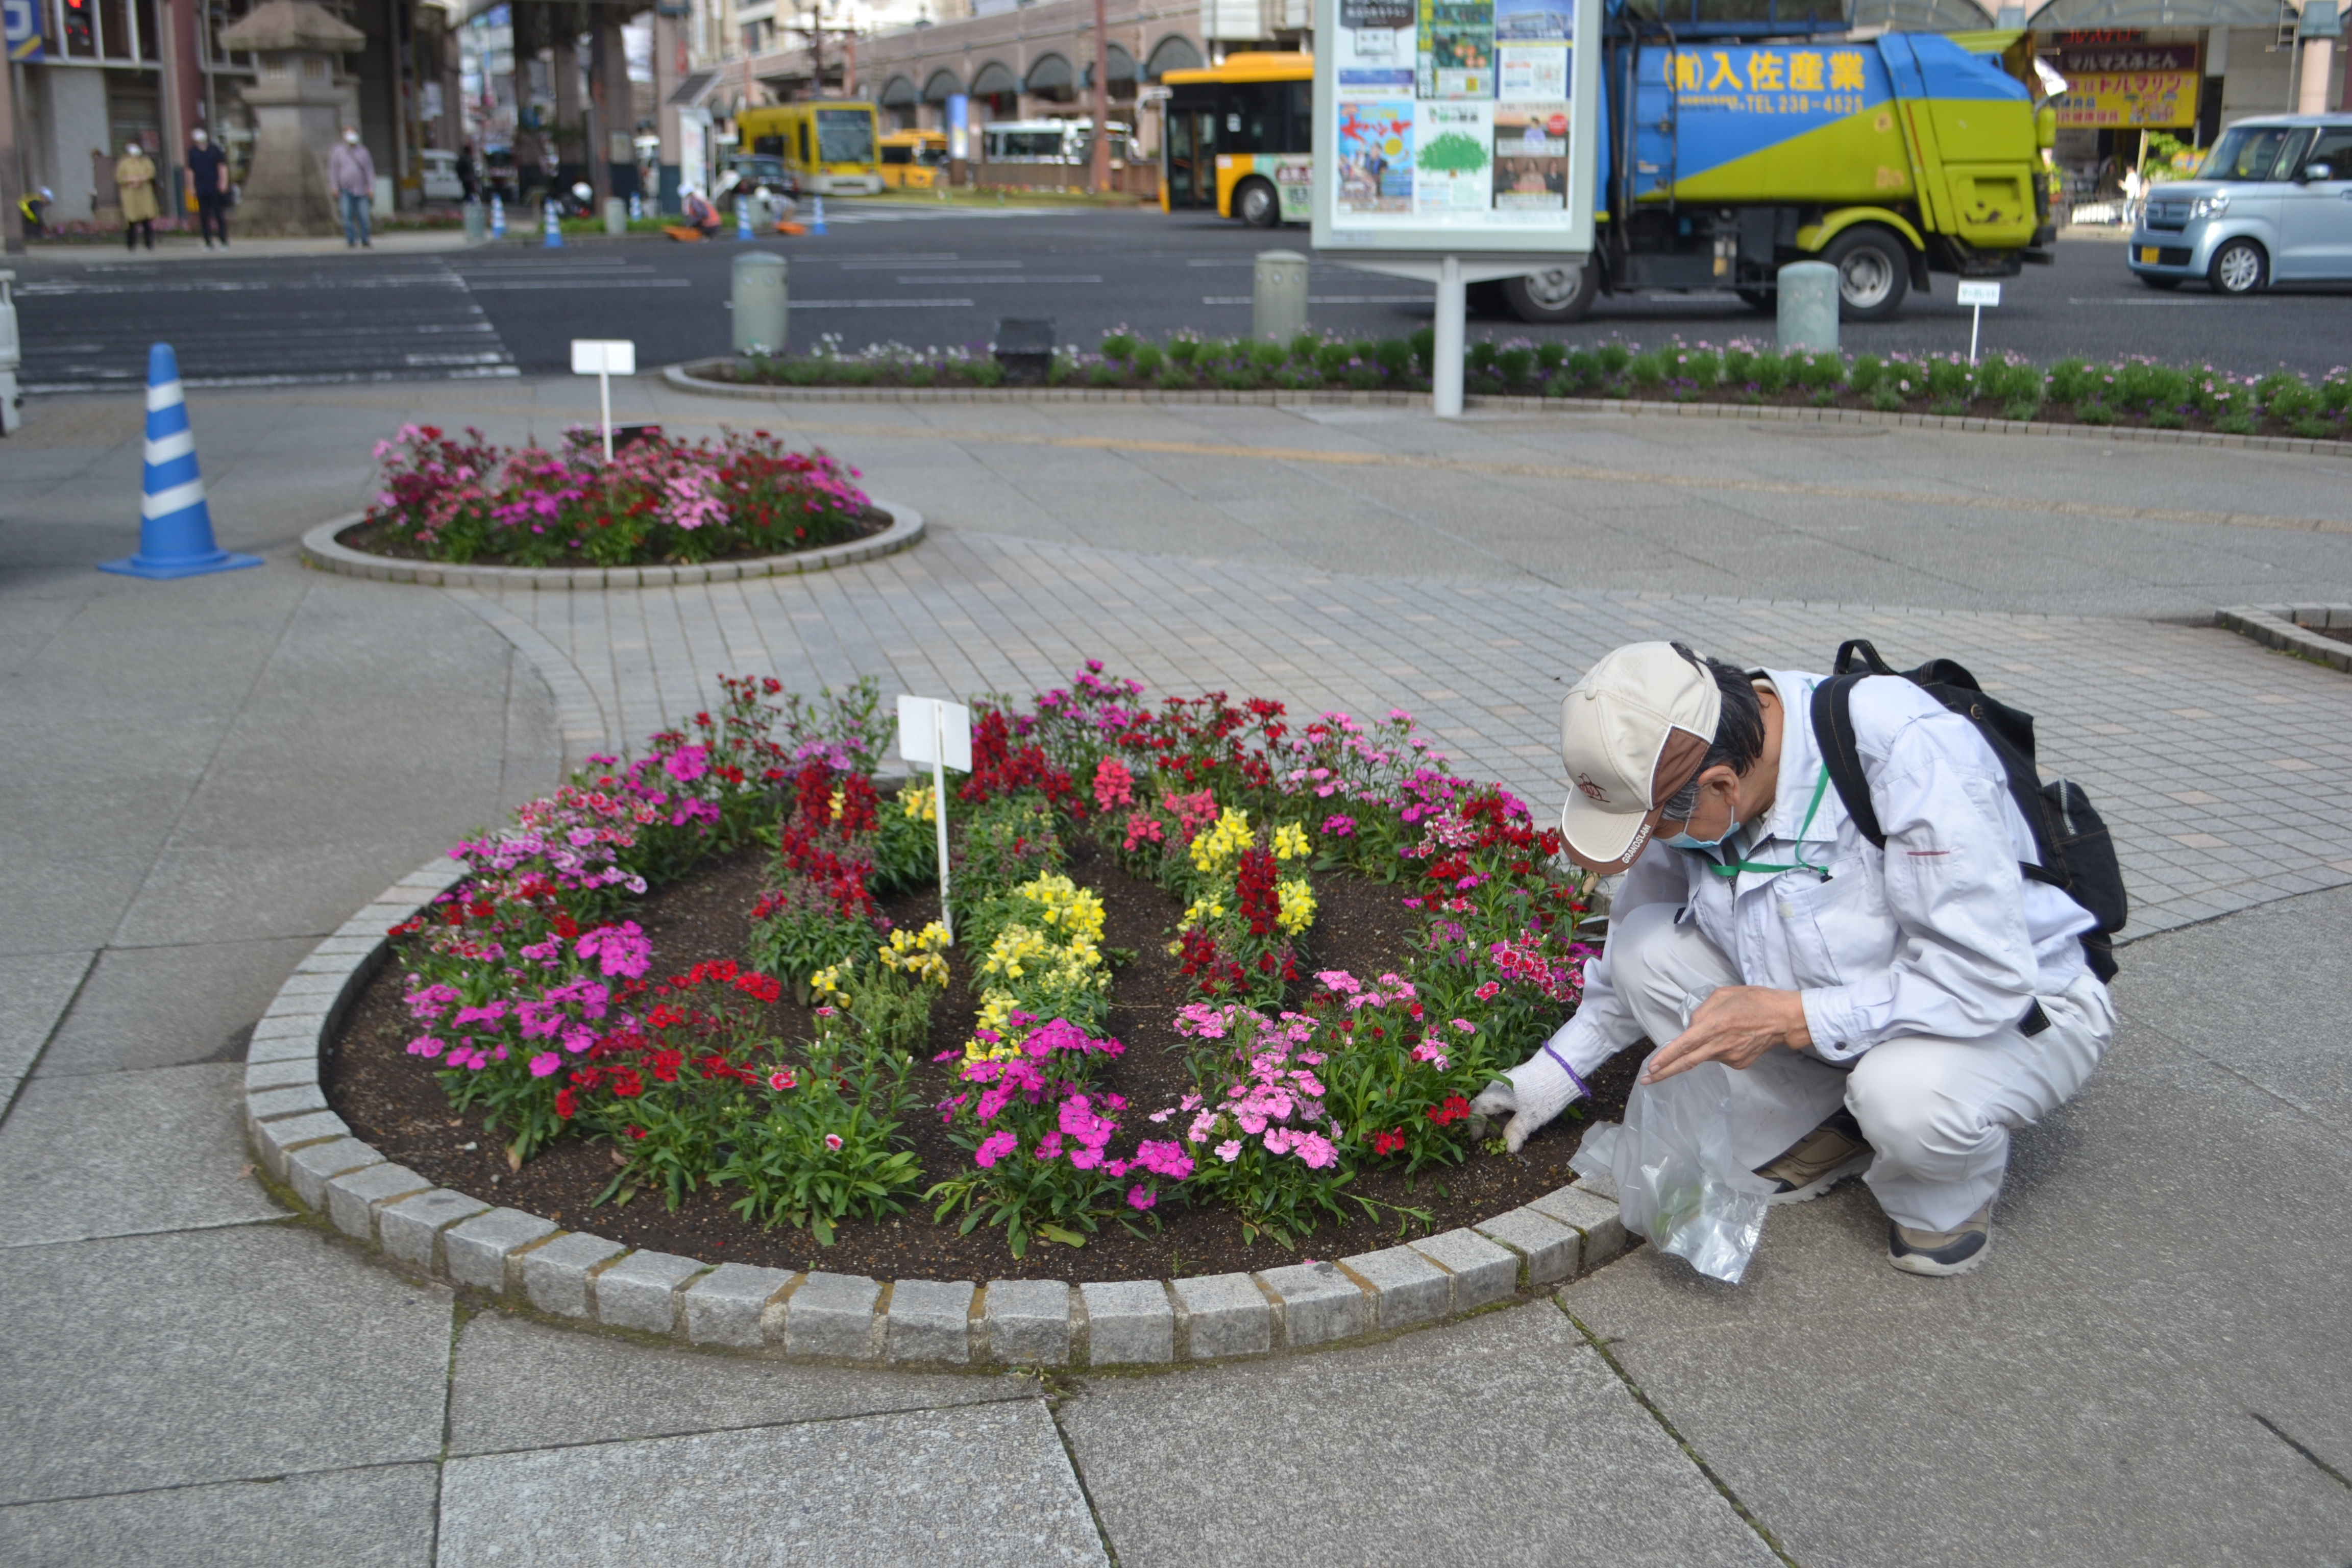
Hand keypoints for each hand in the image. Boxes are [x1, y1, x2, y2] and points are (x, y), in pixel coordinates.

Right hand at [1470, 1046, 1583, 1153]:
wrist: (1563, 1068)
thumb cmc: (1542, 1094)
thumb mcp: (1529, 1118)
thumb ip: (1516, 1133)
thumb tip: (1509, 1148)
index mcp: (1494, 1093)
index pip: (1477, 1109)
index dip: (1475, 1125)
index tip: (1477, 1139)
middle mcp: (1497, 1084)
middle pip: (1485, 1106)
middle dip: (1488, 1123)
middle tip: (1495, 1138)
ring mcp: (1508, 1081)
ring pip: (1497, 1102)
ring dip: (1500, 1118)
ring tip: (1509, 1131)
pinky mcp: (1519, 1080)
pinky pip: (1506, 1098)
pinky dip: (1508, 1110)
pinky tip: (1518, 1118)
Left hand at [1641, 986, 1810, 1083]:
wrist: (1784, 1018)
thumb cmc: (1754, 1000)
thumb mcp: (1722, 995)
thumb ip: (1701, 1012)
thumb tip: (1691, 1028)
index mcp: (1713, 1027)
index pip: (1683, 1046)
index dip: (1665, 1058)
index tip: (1651, 1068)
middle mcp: (1720, 1046)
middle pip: (1687, 1063)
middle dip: (1664, 1073)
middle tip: (1646, 1081)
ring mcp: (1730, 1058)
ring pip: (1705, 1055)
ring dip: (1701, 1048)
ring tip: (1721, 1030)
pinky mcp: (1739, 1064)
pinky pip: (1719, 1056)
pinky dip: (1716, 1048)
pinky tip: (1731, 1037)